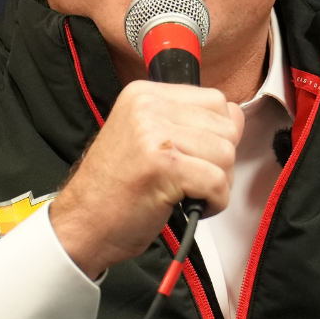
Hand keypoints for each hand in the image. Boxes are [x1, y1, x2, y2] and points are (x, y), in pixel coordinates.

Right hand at [50, 79, 243, 277]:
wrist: (81, 224)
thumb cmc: (114, 189)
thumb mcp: (148, 138)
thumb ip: (190, 122)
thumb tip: (237, 116)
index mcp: (145, 94)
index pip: (215, 100)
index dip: (216, 134)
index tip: (195, 155)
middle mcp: (148, 107)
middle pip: (226, 126)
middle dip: (219, 160)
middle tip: (189, 178)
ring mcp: (155, 134)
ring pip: (226, 154)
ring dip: (217, 183)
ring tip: (187, 191)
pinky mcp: (164, 166)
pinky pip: (218, 182)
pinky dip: (214, 202)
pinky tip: (189, 205)